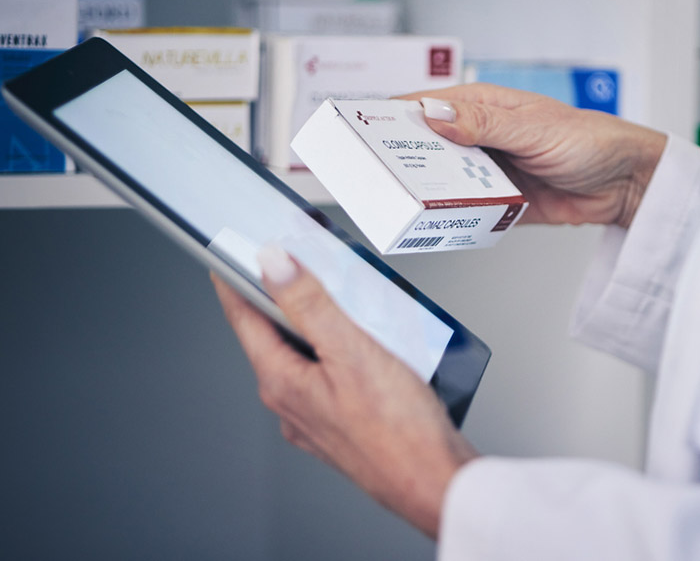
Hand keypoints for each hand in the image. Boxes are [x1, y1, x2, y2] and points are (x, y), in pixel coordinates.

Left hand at [211, 246, 476, 538]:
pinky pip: (330, 379)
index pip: (244, 320)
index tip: (226, 258)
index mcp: (282, 382)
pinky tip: (371, 349)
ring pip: (306, 359)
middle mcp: (290, 404)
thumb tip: (273, 265)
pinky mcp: (341, 427)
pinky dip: (340, 355)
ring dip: (319, 329)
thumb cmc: (398, 430)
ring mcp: (315, 419)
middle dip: (285, 302)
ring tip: (347, 305)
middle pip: (275, 337)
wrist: (433, 480)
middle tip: (299, 268)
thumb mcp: (352, 351)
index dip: (233, 283)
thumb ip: (310, 305)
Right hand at [395, 83, 666, 227]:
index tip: (359, 131)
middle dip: (399, 160)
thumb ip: (484, 126)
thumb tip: (437, 117)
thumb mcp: (533, 129)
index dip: (390, 117)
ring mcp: (489, 171)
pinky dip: (452, 217)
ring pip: (442, 181)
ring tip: (397, 203)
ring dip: (425, 192)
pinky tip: (436, 223)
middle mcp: (481, 137)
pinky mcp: (500, 202)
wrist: (626, 184)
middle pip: (426, 147)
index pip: (425, 106)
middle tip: (371, 176)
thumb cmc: (590, 141)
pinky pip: (467, 210)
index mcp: (484, 107)